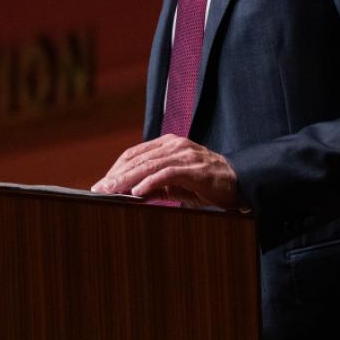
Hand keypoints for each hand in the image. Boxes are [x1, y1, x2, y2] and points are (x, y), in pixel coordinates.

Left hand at [91, 135, 245, 209]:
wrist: (239, 182)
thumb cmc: (207, 184)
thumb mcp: (177, 184)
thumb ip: (157, 185)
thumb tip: (133, 194)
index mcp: (168, 145)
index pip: (135, 154)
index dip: (117, 168)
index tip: (103, 183)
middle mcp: (174, 145)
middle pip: (138, 159)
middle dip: (116, 175)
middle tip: (99, 189)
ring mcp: (185, 155)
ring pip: (149, 165)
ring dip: (127, 180)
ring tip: (112, 191)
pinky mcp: (194, 168)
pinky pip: (167, 174)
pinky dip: (150, 182)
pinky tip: (137, 192)